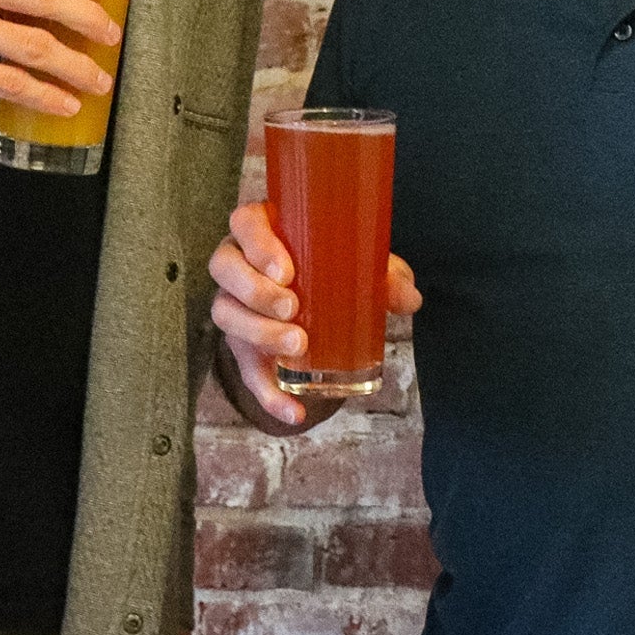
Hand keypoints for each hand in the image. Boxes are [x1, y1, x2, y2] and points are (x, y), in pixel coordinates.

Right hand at [209, 199, 420, 426]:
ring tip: (298, 346)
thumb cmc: (335, 265)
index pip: (244, 221)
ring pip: (225, 313)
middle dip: (255, 290)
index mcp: (265, 227)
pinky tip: (294, 412)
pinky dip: (268, 394)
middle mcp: (239, 260)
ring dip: (258, 332)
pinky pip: (245, 370)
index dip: (258, 244)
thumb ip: (385, 275)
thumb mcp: (360, 263)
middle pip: (224, 266)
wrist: (322, 299)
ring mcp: (234, 302)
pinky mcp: (241, 344)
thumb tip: (410, 298)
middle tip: (293, 308)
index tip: (288, 271)